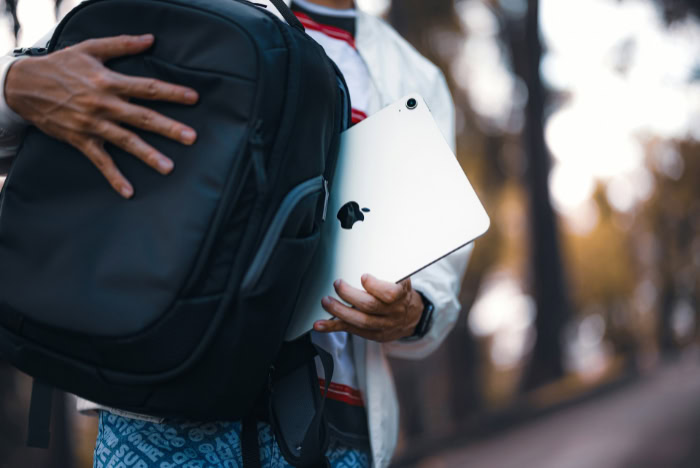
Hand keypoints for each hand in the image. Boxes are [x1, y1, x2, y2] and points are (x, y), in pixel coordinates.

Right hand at [4, 34, 198, 197]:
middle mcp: (104, 104)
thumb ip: (122, 44)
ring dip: (148, 155)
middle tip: (191, 138)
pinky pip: (100, 161)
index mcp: (109, 81)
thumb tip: (150, 39)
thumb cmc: (60, 65)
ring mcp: (92, 124)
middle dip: (169, 128)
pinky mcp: (80, 139)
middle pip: (143, 117)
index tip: (194, 98)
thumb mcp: (90, 49)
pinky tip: (129, 192)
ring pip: (126, 141)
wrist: (23, 85)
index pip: (147, 87)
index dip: (172, 92)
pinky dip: (114, 177)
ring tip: (168, 167)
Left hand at [314, 274, 423, 341]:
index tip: (363, 277)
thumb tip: (373, 250)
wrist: (413, 316)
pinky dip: (334, 327)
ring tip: (326, 301)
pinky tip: (320, 325)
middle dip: (350, 295)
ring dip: (339, 311)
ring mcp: (382, 325)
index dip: (375, 286)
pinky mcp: (372, 334)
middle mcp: (393, 312)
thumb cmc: (402, 293)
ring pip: (360, 321)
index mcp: (401, 295)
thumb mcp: (402, 279)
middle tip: (337, 284)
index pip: (390, 293)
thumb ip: (390, 269)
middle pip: (370, 306)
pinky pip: (351, 330)